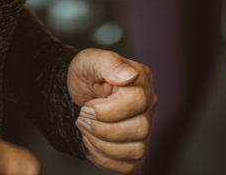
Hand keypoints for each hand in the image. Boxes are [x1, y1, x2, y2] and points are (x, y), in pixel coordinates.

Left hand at [68, 48, 155, 172]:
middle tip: (83, 118)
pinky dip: (105, 159)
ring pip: (136, 150)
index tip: (87, 106)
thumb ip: (108, 63)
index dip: (108, 110)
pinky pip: (129, 165)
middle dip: (103, 129)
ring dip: (102, 145)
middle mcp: (149, 104)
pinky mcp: (136, 148)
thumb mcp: (89, 61)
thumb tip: (128, 74)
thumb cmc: (84, 75)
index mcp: (141, 79)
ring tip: (86, 129)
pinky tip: (93, 143)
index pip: (137, 101)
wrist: (75, 93)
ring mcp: (145, 128)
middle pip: (140, 129)